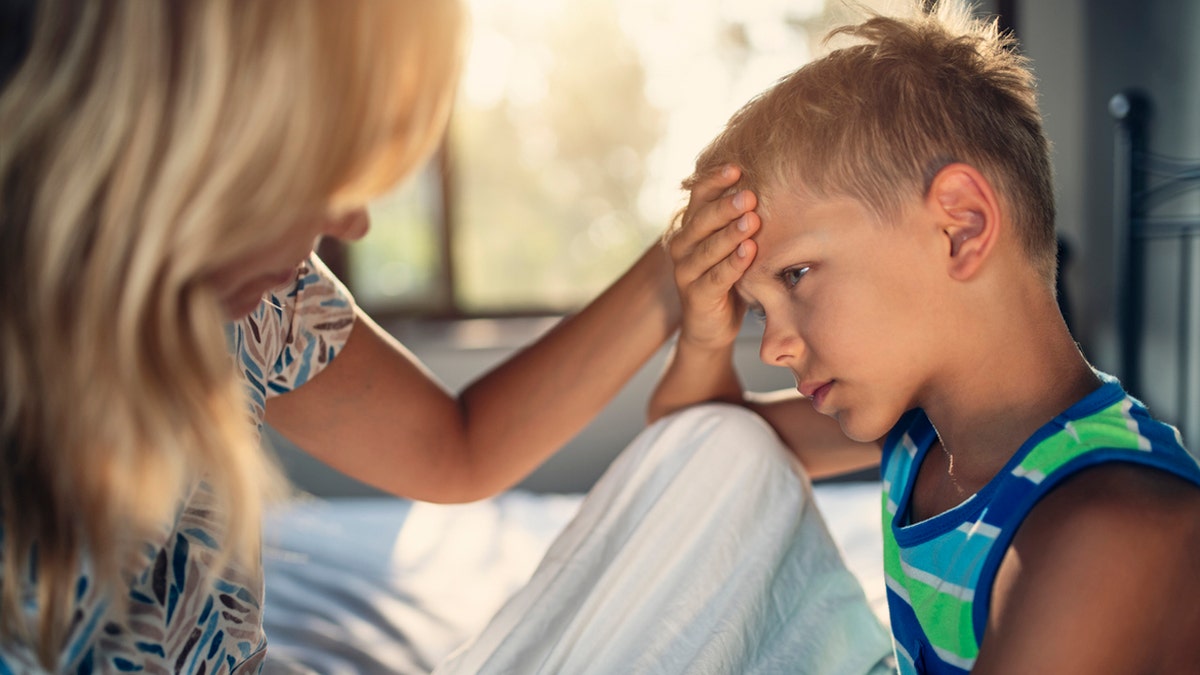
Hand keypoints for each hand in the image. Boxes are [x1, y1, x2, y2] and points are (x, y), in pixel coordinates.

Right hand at [665, 166, 758, 350]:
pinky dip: (733, 264)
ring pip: (708, 248)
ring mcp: (686, 272)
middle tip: (750, 196)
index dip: (715, 180)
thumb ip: (739, 218)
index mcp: (691, 226)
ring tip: (752, 220)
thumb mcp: (730, 244)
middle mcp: (683, 245)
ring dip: (730, 233)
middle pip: (702, 220)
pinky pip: (716, 277)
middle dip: (726, 206)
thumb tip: (770, 181)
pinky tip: (749, 252)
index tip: (737, 168)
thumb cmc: (728, 277)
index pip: (699, 196)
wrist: (711, 325)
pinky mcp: (696, 296)